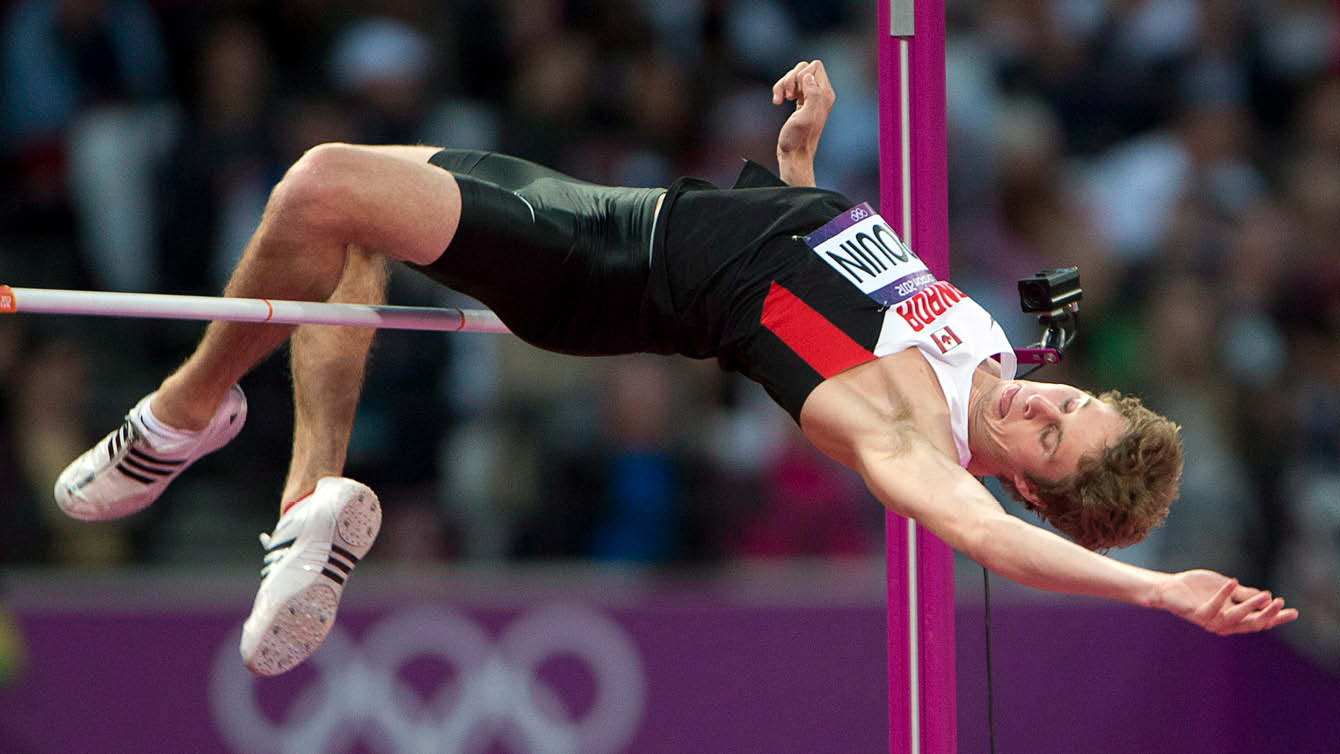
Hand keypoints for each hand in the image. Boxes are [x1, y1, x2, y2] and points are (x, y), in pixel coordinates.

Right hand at [771, 60, 834, 185]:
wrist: (794, 154)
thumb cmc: (798, 139)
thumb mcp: (806, 117)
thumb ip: (812, 94)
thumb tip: (808, 76)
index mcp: (825, 94)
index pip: (815, 66)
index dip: (801, 74)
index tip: (795, 92)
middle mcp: (820, 94)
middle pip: (803, 68)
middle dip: (790, 78)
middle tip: (788, 96)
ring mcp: (810, 97)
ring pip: (794, 76)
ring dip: (783, 84)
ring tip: (780, 99)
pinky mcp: (800, 102)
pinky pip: (790, 86)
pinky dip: (781, 90)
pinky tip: (777, 102)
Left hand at [1154, 569, 1298, 634]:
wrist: (1169, 588)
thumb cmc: (1197, 588)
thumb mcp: (1226, 588)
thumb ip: (1244, 594)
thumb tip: (1268, 595)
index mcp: (1232, 618)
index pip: (1258, 621)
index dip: (1276, 618)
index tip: (1294, 612)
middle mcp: (1223, 623)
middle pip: (1251, 624)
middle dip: (1269, 616)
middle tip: (1282, 604)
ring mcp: (1210, 620)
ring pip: (1236, 618)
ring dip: (1251, 606)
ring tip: (1267, 594)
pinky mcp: (1197, 614)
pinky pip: (1214, 606)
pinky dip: (1224, 594)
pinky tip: (1234, 581)